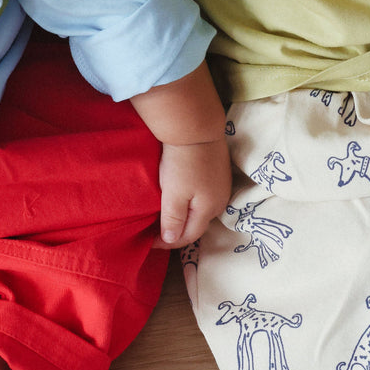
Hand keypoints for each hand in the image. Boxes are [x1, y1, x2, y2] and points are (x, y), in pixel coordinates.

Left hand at [128, 61, 231, 247]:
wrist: (197, 126)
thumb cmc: (183, 163)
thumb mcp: (174, 194)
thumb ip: (173, 219)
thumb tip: (171, 239)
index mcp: (208, 210)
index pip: (187, 237)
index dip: (167, 242)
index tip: (148, 241)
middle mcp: (220, 201)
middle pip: (196, 225)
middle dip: (177, 231)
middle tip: (156, 231)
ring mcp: (222, 185)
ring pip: (201, 210)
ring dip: (184, 216)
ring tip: (166, 215)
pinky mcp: (220, 171)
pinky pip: (204, 196)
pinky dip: (191, 201)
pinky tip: (181, 196)